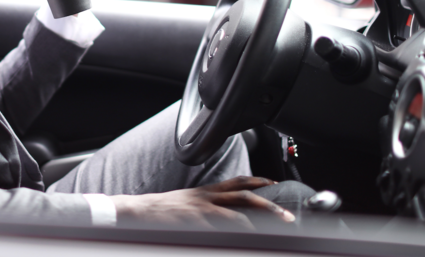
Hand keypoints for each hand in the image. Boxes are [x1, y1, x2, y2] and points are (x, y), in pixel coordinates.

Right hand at [110, 176, 294, 229]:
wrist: (137, 213)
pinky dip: (234, 236)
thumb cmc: (161, 212)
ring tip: (271, 234)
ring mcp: (201, 211)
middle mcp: (206, 197)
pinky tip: (244, 241)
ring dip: (257, 224)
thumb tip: (227, 216)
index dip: (258, 182)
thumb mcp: (187, 204)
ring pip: (236, 214)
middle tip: (287, 216)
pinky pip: (220, 231)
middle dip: (269, 205)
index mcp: (205, 191)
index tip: (274, 183)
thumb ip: (206, 207)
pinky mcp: (194, 224)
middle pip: (244, 196)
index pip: (237, 182)